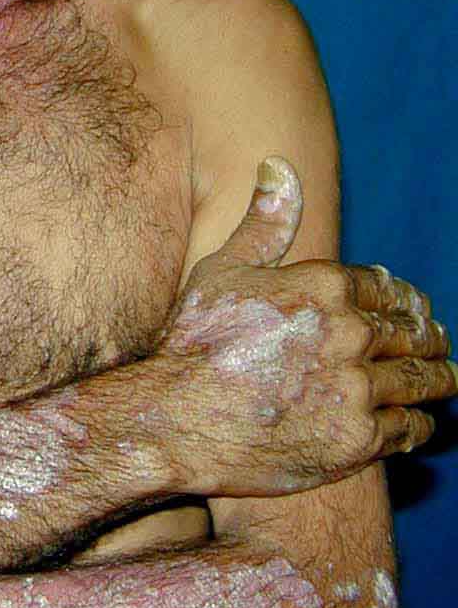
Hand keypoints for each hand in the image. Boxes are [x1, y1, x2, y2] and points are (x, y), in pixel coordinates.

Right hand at [160, 157, 455, 497]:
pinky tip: (418, 424)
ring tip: (444, 379)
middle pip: (412, 334)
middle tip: (437, 342)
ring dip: (438, 378)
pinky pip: (410, 431)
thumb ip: (265, 222)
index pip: (387, 288)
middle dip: (429, 337)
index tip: (412, 307)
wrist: (175, 420)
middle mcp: (351, 336)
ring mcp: (358, 391)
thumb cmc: (193, 342)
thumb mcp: (223, 269)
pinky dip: (419, 425)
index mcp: (326, 287)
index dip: (403, 298)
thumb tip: (280, 165)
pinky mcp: (358, 442)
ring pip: (421, 382)